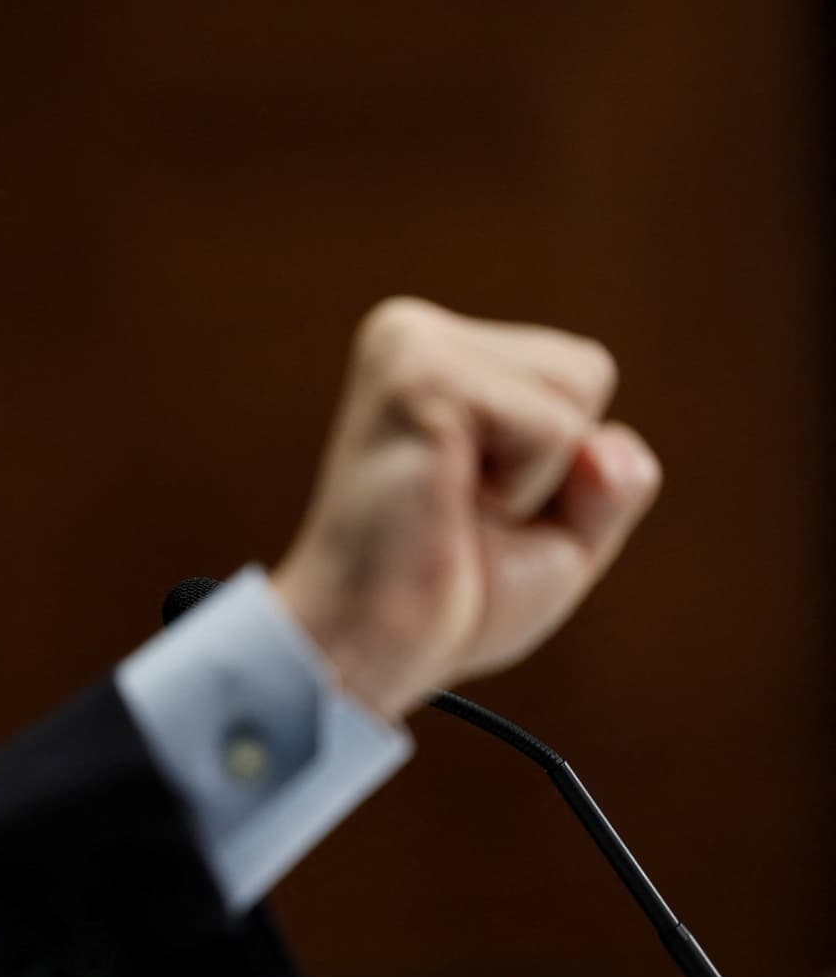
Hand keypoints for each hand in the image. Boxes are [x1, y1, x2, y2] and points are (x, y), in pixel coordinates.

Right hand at [270, 297, 662, 721]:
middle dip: (554, 469)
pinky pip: (553, 427)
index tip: (472, 504)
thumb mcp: (563, 529)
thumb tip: (605, 449)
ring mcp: (412, 347)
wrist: (362, 646)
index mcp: (435, 350)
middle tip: (460, 514)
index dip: (560, 468)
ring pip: (576, 389)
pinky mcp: (420, 379)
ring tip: (450, 509)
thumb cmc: (450, 591)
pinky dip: (522, 491)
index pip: (581, 374)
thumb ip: (614, 478)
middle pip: (586, 373)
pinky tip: (445, 506)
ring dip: (535, 481)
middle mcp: (414, 331)